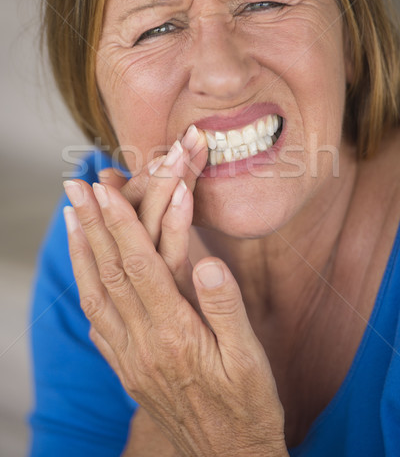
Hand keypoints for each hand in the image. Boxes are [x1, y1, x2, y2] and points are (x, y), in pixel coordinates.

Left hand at [63, 126, 287, 456]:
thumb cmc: (247, 405)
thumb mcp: (250, 358)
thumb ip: (226, 308)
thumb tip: (206, 263)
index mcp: (175, 334)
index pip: (140, 267)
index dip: (121, 225)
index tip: (106, 189)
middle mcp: (143, 344)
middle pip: (110, 273)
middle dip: (93, 224)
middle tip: (77, 186)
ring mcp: (130, 358)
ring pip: (96, 295)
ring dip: (82, 252)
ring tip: (74, 217)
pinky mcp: (127, 369)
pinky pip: (99, 322)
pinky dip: (88, 288)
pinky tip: (86, 273)